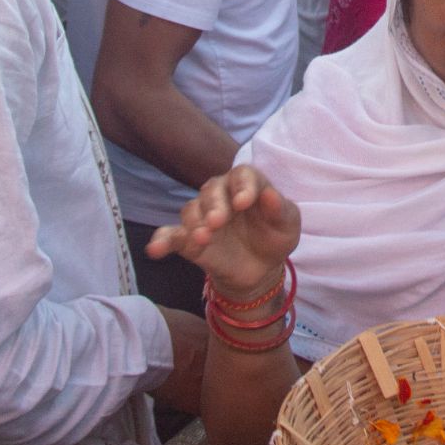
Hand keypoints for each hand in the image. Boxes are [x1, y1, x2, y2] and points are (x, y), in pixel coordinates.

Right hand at [146, 165, 300, 302]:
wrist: (260, 270)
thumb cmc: (275, 237)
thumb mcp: (287, 225)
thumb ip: (280, 209)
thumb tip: (271, 194)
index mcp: (247, 185)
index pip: (242, 175)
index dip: (242, 185)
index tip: (244, 202)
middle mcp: (221, 196)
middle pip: (211, 189)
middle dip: (214, 204)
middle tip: (218, 221)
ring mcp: (203, 217)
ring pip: (191, 209)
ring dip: (194, 223)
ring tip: (203, 238)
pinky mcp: (189, 240)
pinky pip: (171, 235)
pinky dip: (162, 240)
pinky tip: (156, 249)